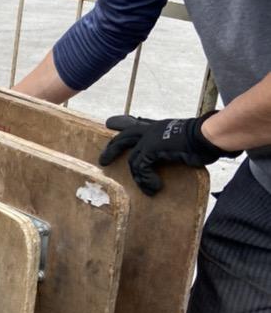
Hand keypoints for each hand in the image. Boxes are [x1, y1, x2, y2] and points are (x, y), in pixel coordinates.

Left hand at [98, 112, 239, 195]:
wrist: (209, 136)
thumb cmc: (204, 140)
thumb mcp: (184, 142)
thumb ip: (173, 147)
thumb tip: (178, 156)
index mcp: (159, 127)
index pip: (136, 125)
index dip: (122, 125)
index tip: (110, 124)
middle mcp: (152, 129)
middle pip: (124, 137)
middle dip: (112, 148)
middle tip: (103, 160)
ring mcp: (150, 137)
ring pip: (133, 160)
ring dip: (139, 178)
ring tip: (149, 189)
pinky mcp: (151, 147)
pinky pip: (140, 167)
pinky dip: (145, 179)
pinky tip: (155, 187)